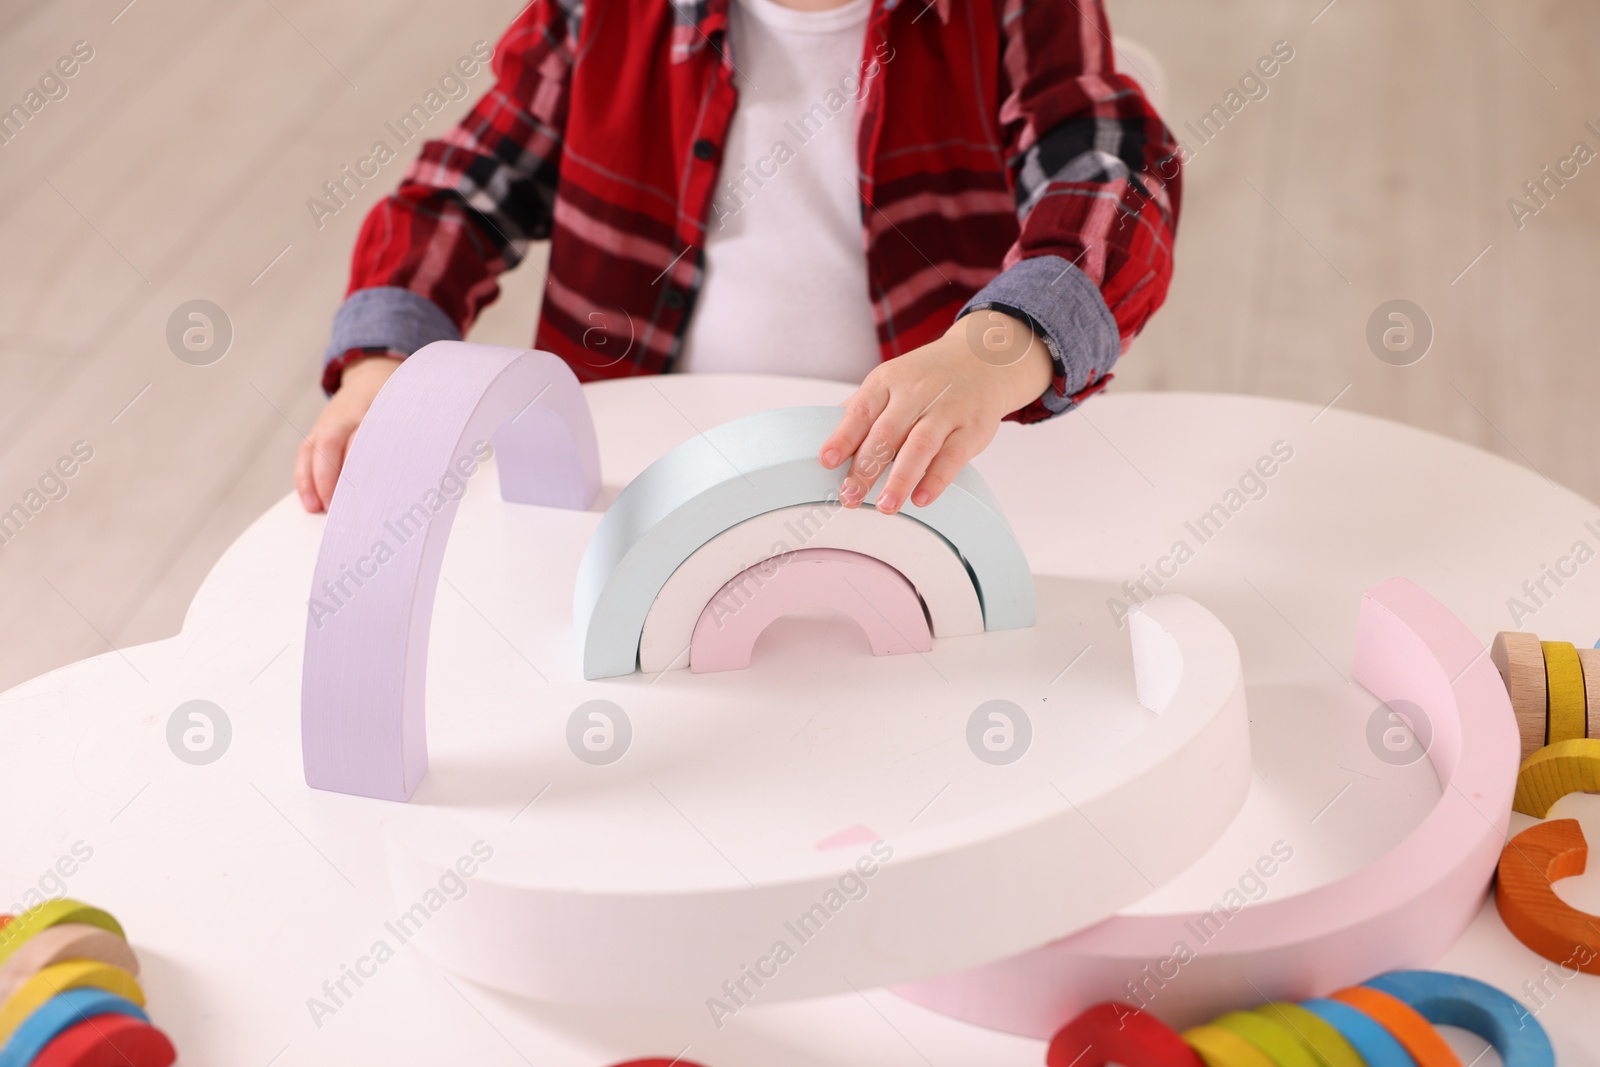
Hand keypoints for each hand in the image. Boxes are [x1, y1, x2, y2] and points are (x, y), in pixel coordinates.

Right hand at [295, 354, 403, 512]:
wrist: (372, 375)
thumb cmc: (396, 400)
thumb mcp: (412, 410)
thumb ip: (416, 436)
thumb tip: (425, 473)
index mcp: (374, 406)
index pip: (365, 434)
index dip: (363, 460)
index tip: (370, 489)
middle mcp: (345, 413)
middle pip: (332, 442)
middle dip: (333, 475)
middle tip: (340, 505)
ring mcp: (327, 420)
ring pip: (313, 448)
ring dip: (313, 480)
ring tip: (318, 508)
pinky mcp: (317, 430)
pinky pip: (304, 452)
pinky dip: (303, 477)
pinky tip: (309, 499)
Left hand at [818, 311, 1050, 512]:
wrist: (984, 358)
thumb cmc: (928, 377)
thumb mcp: (893, 380)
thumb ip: (863, 409)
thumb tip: (830, 444)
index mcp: (888, 381)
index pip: (861, 411)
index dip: (843, 437)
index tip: (826, 461)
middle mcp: (916, 393)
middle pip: (886, 434)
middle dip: (865, 469)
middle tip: (849, 498)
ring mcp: (946, 410)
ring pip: (919, 446)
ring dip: (900, 479)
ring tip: (885, 507)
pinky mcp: (972, 428)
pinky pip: (952, 457)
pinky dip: (935, 479)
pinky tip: (921, 499)